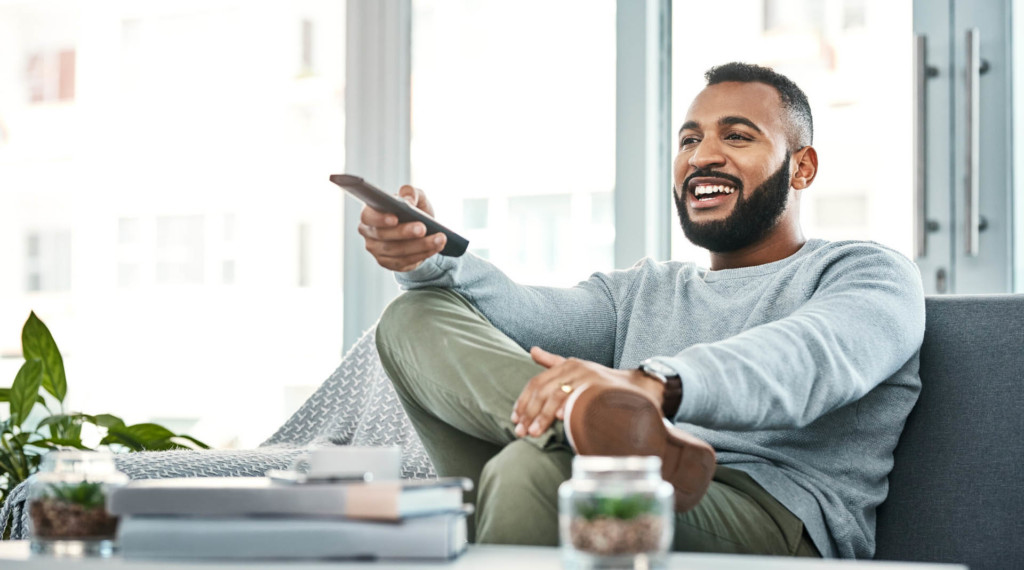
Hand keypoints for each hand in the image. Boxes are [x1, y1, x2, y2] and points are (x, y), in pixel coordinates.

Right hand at [358, 185, 446, 271]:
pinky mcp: (390, 263)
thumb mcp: (415, 197)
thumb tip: (408, 201)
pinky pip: (406, 261)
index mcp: (370, 213)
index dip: (380, 219)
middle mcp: (370, 234)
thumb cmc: (412, 210)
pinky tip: (437, 247)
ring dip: (421, 245)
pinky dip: (423, 254)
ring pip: (398, 251)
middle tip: (423, 228)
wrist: (421, 229)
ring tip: (439, 238)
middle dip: (405, 232)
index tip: (395, 218)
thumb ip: (410, 193)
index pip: (368, 216)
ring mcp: (377, 251)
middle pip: (384, 236)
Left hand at [511, 347, 664, 437]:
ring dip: (543, 416)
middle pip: (543, 390)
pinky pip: (579, 398)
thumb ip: (553, 363)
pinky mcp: (600, 387)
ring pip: (557, 395)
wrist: (638, 387)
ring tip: (534, 433)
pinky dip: (568, 407)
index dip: (524, 401)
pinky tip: (560, 419)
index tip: (515, 419)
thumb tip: (533, 351)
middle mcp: (576, 368)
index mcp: (567, 364)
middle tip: (521, 432)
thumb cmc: (603, 383)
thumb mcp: (577, 370)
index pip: (537, 383)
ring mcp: (588, 376)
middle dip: (529, 412)